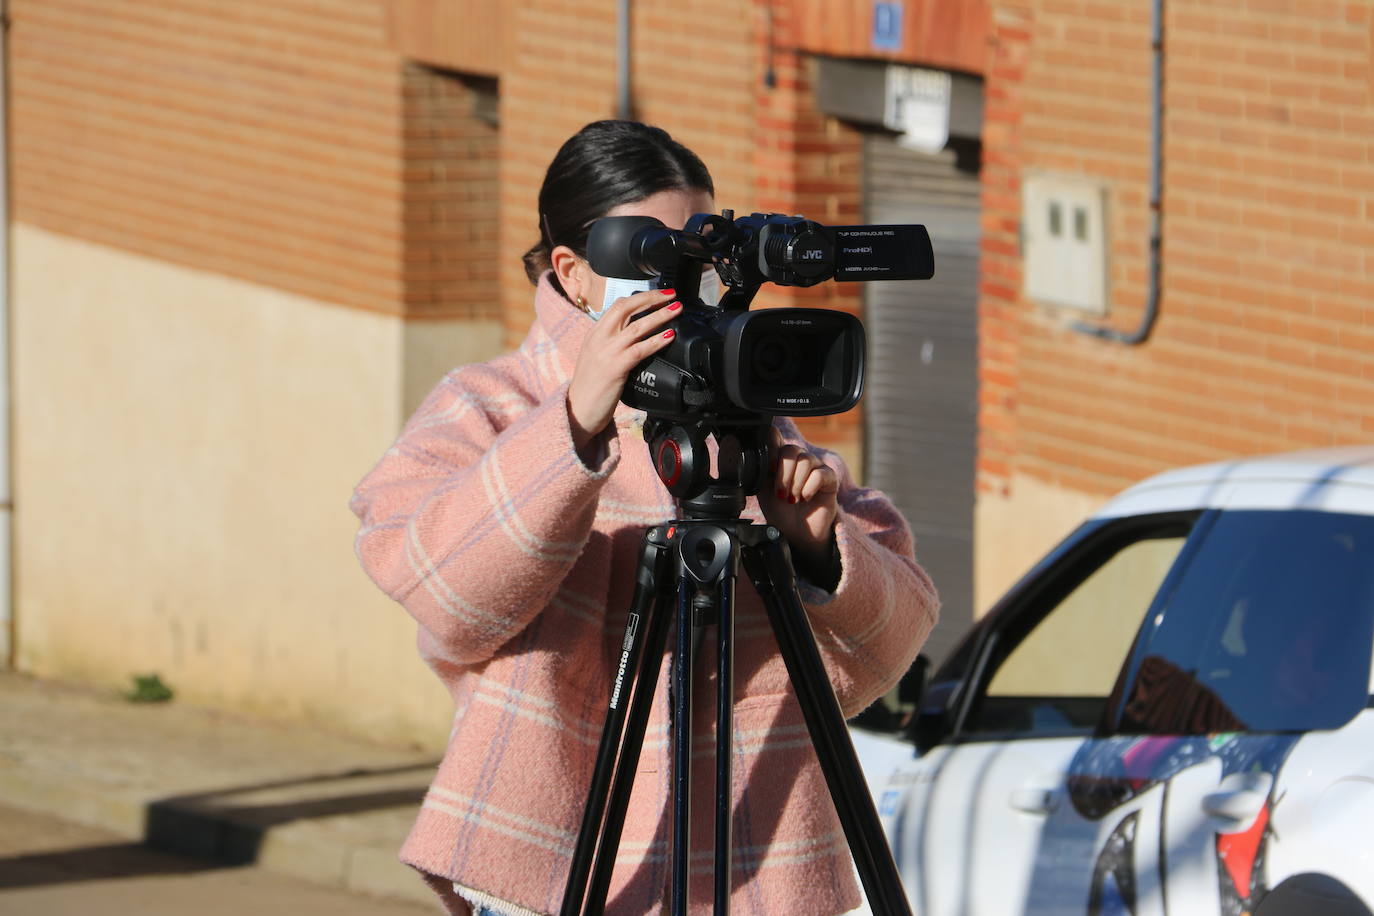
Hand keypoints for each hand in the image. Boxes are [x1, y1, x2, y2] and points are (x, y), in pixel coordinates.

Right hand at [567, 288, 679, 459]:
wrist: (578, 411)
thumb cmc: (591, 388)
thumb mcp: (597, 358)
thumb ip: (612, 344)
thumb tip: (636, 335)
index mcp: (594, 334)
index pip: (618, 306)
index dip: (640, 297)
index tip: (659, 294)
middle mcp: (599, 339)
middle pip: (626, 308)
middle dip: (651, 298)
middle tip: (672, 295)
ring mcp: (606, 353)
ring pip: (636, 326)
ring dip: (660, 315)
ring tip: (677, 310)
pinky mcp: (614, 368)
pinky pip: (639, 350)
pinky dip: (656, 341)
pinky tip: (669, 337)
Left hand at [758, 425, 838, 568]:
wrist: (796, 533)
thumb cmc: (780, 510)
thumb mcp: (763, 489)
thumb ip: (760, 470)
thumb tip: (755, 455)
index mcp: (780, 458)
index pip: (775, 436)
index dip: (771, 446)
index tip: (769, 468)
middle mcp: (799, 458)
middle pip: (791, 449)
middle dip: (783, 474)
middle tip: (781, 494)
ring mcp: (816, 467)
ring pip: (806, 460)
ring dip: (795, 483)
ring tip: (792, 499)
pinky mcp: (830, 479)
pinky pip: (820, 474)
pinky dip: (809, 487)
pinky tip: (805, 498)